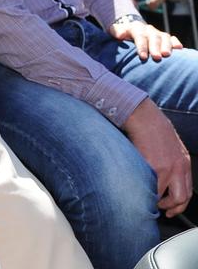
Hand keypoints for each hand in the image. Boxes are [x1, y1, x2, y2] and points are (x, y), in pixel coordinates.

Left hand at [109, 19, 180, 60]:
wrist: (130, 30)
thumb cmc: (121, 35)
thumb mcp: (115, 32)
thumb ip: (116, 32)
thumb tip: (119, 35)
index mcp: (136, 28)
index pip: (140, 36)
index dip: (142, 46)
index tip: (143, 57)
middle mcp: (148, 29)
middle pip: (153, 38)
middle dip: (155, 48)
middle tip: (157, 58)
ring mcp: (158, 33)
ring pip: (164, 37)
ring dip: (167, 46)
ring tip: (167, 55)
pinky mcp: (165, 37)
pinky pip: (172, 38)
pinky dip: (175, 43)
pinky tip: (179, 49)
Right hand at [123, 99, 191, 216]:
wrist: (145, 117)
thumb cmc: (154, 129)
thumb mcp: (171, 147)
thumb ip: (172, 162)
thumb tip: (165, 177)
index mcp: (184, 163)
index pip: (188, 191)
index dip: (180, 204)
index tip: (171, 209)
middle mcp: (179, 168)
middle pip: (181, 199)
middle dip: (171, 209)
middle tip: (162, 210)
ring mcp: (167, 169)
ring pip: (166, 197)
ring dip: (157, 203)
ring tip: (148, 200)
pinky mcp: (154, 166)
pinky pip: (151, 188)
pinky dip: (146, 193)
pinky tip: (140, 191)